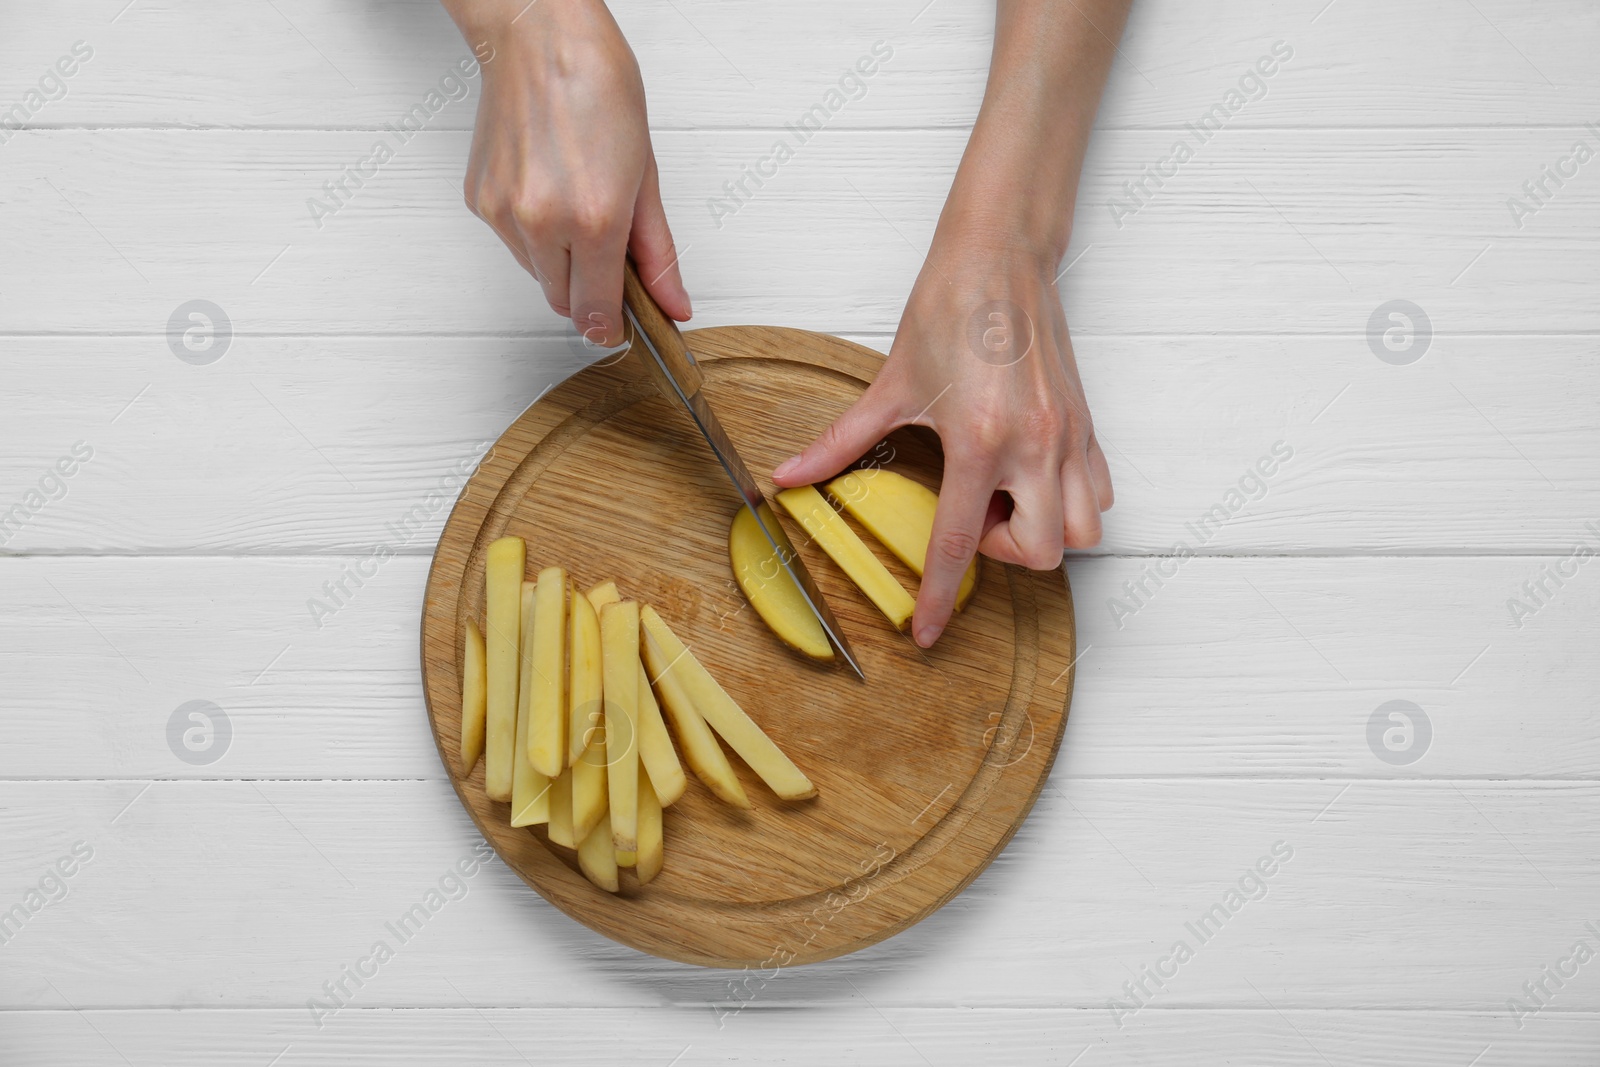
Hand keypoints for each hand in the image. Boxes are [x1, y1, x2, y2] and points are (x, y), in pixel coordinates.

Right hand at [446, 0, 689, 344]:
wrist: (539, 38)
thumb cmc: (596, 86)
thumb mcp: (645, 175)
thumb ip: (657, 252)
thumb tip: (673, 303)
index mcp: (593, 218)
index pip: (596, 312)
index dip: (612, 326)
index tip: (621, 324)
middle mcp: (541, 222)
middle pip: (564, 303)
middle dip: (589, 291)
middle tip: (609, 250)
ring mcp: (503, 213)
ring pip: (537, 275)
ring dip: (561, 261)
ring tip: (577, 203)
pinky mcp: (478, 201)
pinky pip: (512, 245)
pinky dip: (534, 234)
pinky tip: (548, 189)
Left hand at [771, 230, 1112, 646]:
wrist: (999, 255)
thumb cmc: (949, 309)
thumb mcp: (888, 385)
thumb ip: (838, 443)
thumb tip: (787, 476)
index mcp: (981, 440)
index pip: (961, 543)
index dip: (940, 597)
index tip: (926, 631)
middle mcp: (1035, 444)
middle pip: (1042, 552)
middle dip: (1004, 554)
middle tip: (972, 520)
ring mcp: (1068, 435)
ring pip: (1085, 529)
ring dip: (1044, 532)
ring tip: (1004, 499)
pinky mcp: (1085, 423)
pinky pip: (1100, 492)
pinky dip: (1070, 503)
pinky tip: (1030, 478)